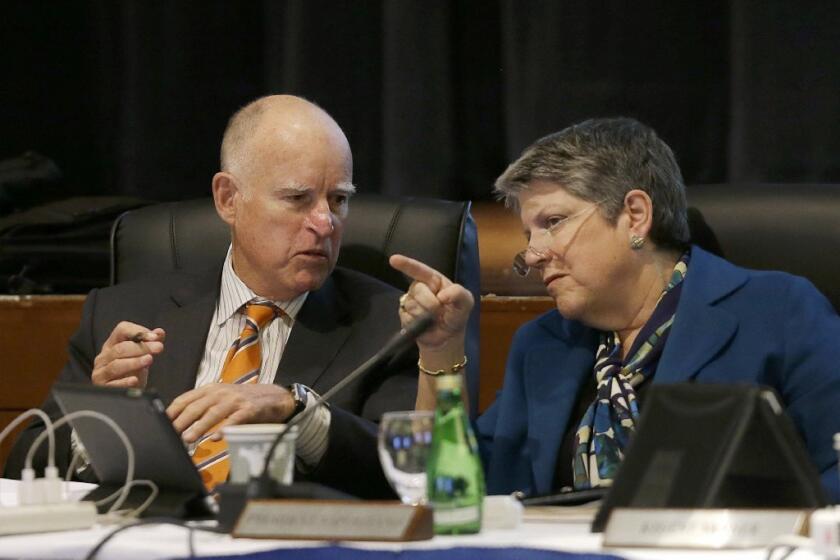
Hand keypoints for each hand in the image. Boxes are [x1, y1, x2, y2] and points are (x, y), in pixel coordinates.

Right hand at [91, 322, 165, 387]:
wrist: (126, 393)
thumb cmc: (132, 371)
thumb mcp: (142, 355)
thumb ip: (151, 343)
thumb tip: (159, 332)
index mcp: (112, 344)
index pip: (122, 330)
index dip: (138, 331)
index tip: (155, 337)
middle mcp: (104, 357)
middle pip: (121, 348)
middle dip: (142, 347)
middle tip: (159, 348)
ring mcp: (100, 372)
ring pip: (116, 365)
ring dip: (134, 362)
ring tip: (149, 360)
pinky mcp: (102, 387)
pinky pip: (113, 384)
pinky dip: (124, 382)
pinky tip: (135, 380)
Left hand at [167, 383, 294, 442]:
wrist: (275, 397)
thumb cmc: (244, 401)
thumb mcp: (221, 398)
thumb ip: (203, 406)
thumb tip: (179, 423)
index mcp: (211, 389)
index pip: (185, 399)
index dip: (171, 411)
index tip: (160, 424)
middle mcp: (221, 392)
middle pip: (196, 407)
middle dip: (181, 421)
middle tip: (170, 434)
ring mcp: (235, 400)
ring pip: (213, 413)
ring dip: (199, 426)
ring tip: (188, 438)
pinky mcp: (249, 409)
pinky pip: (235, 420)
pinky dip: (225, 428)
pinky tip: (216, 437)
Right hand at [389, 254, 473, 352]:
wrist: (448, 338)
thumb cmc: (456, 316)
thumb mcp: (466, 302)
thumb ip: (458, 293)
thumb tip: (441, 295)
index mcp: (433, 280)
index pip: (419, 270)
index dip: (406, 264)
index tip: (393, 259)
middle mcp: (420, 288)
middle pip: (417, 289)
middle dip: (430, 302)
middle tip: (440, 311)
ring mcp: (410, 302)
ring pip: (411, 304)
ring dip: (425, 314)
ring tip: (434, 319)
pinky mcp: (404, 316)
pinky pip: (407, 317)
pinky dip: (418, 323)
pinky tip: (425, 325)